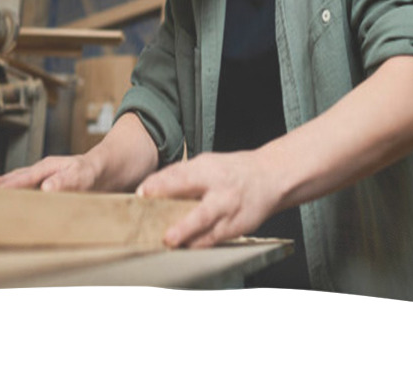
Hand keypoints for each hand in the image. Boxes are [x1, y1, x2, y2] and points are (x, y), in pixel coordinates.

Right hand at [0, 154, 96, 191]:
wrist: (105, 169)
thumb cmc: (92, 171)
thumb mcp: (81, 175)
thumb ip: (65, 181)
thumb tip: (46, 188)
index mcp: (47, 167)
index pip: (22, 178)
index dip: (6, 186)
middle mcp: (42, 171)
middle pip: (15, 177)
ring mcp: (43, 176)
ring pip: (19, 180)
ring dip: (4, 187)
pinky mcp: (48, 184)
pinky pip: (27, 187)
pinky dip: (15, 191)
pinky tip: (12, 200)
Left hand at [136, 150, 278, 248]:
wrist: (269, 177)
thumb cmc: (232, 170)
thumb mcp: (206, 162)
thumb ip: (181, 174)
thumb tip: (151, 186)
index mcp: (209, 171)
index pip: (182, 177)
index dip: (161, 185)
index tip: (143, 194)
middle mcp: (221, 192)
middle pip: (201, 211)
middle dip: (183, 225)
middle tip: (166, 236)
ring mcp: (230, 212)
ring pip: (209, 231)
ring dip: (190, 240)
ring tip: (172, 245)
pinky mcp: (237, 228)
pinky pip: (216, 240)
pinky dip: (200, 245)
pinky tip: (186, 249)